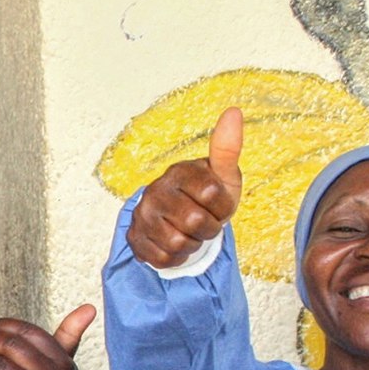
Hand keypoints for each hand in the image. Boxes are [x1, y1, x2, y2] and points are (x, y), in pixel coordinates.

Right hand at [127, 107, 242, 268]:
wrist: (178, 219)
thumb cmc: (207, 197)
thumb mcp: (222, 174)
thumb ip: (227, 147)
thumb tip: (234, 111)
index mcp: (178, 172)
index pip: (212, 195)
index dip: (222, 207)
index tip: (217, 204)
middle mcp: (155, 190)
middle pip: (196, 222)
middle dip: (208, 228)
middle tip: (205, 222)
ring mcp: (142, 215)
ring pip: (178, 243)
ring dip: (192, 244)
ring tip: (190, 232)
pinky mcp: (134, 238)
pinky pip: (162, 258)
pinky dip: (176, 257)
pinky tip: (175, 244)